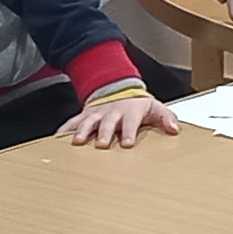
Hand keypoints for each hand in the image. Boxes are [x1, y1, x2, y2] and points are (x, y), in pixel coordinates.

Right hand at [62, 90, 181, 149]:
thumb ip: (166, 117)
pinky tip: (58, 138)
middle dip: (103, 133)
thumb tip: (174, 129)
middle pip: (107, 122)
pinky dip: (65, 129)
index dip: (128, 132)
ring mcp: (97, 113)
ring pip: (88, 121)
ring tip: (77, 142)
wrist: (118, 88)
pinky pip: (73, 121)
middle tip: (100, 145)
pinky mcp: (85, 115)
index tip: (127, 144)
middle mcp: (112, 112)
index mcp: (130, 111)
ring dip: (82, 131)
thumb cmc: (137, 104)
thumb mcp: (154, 107)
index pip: (130, 122)